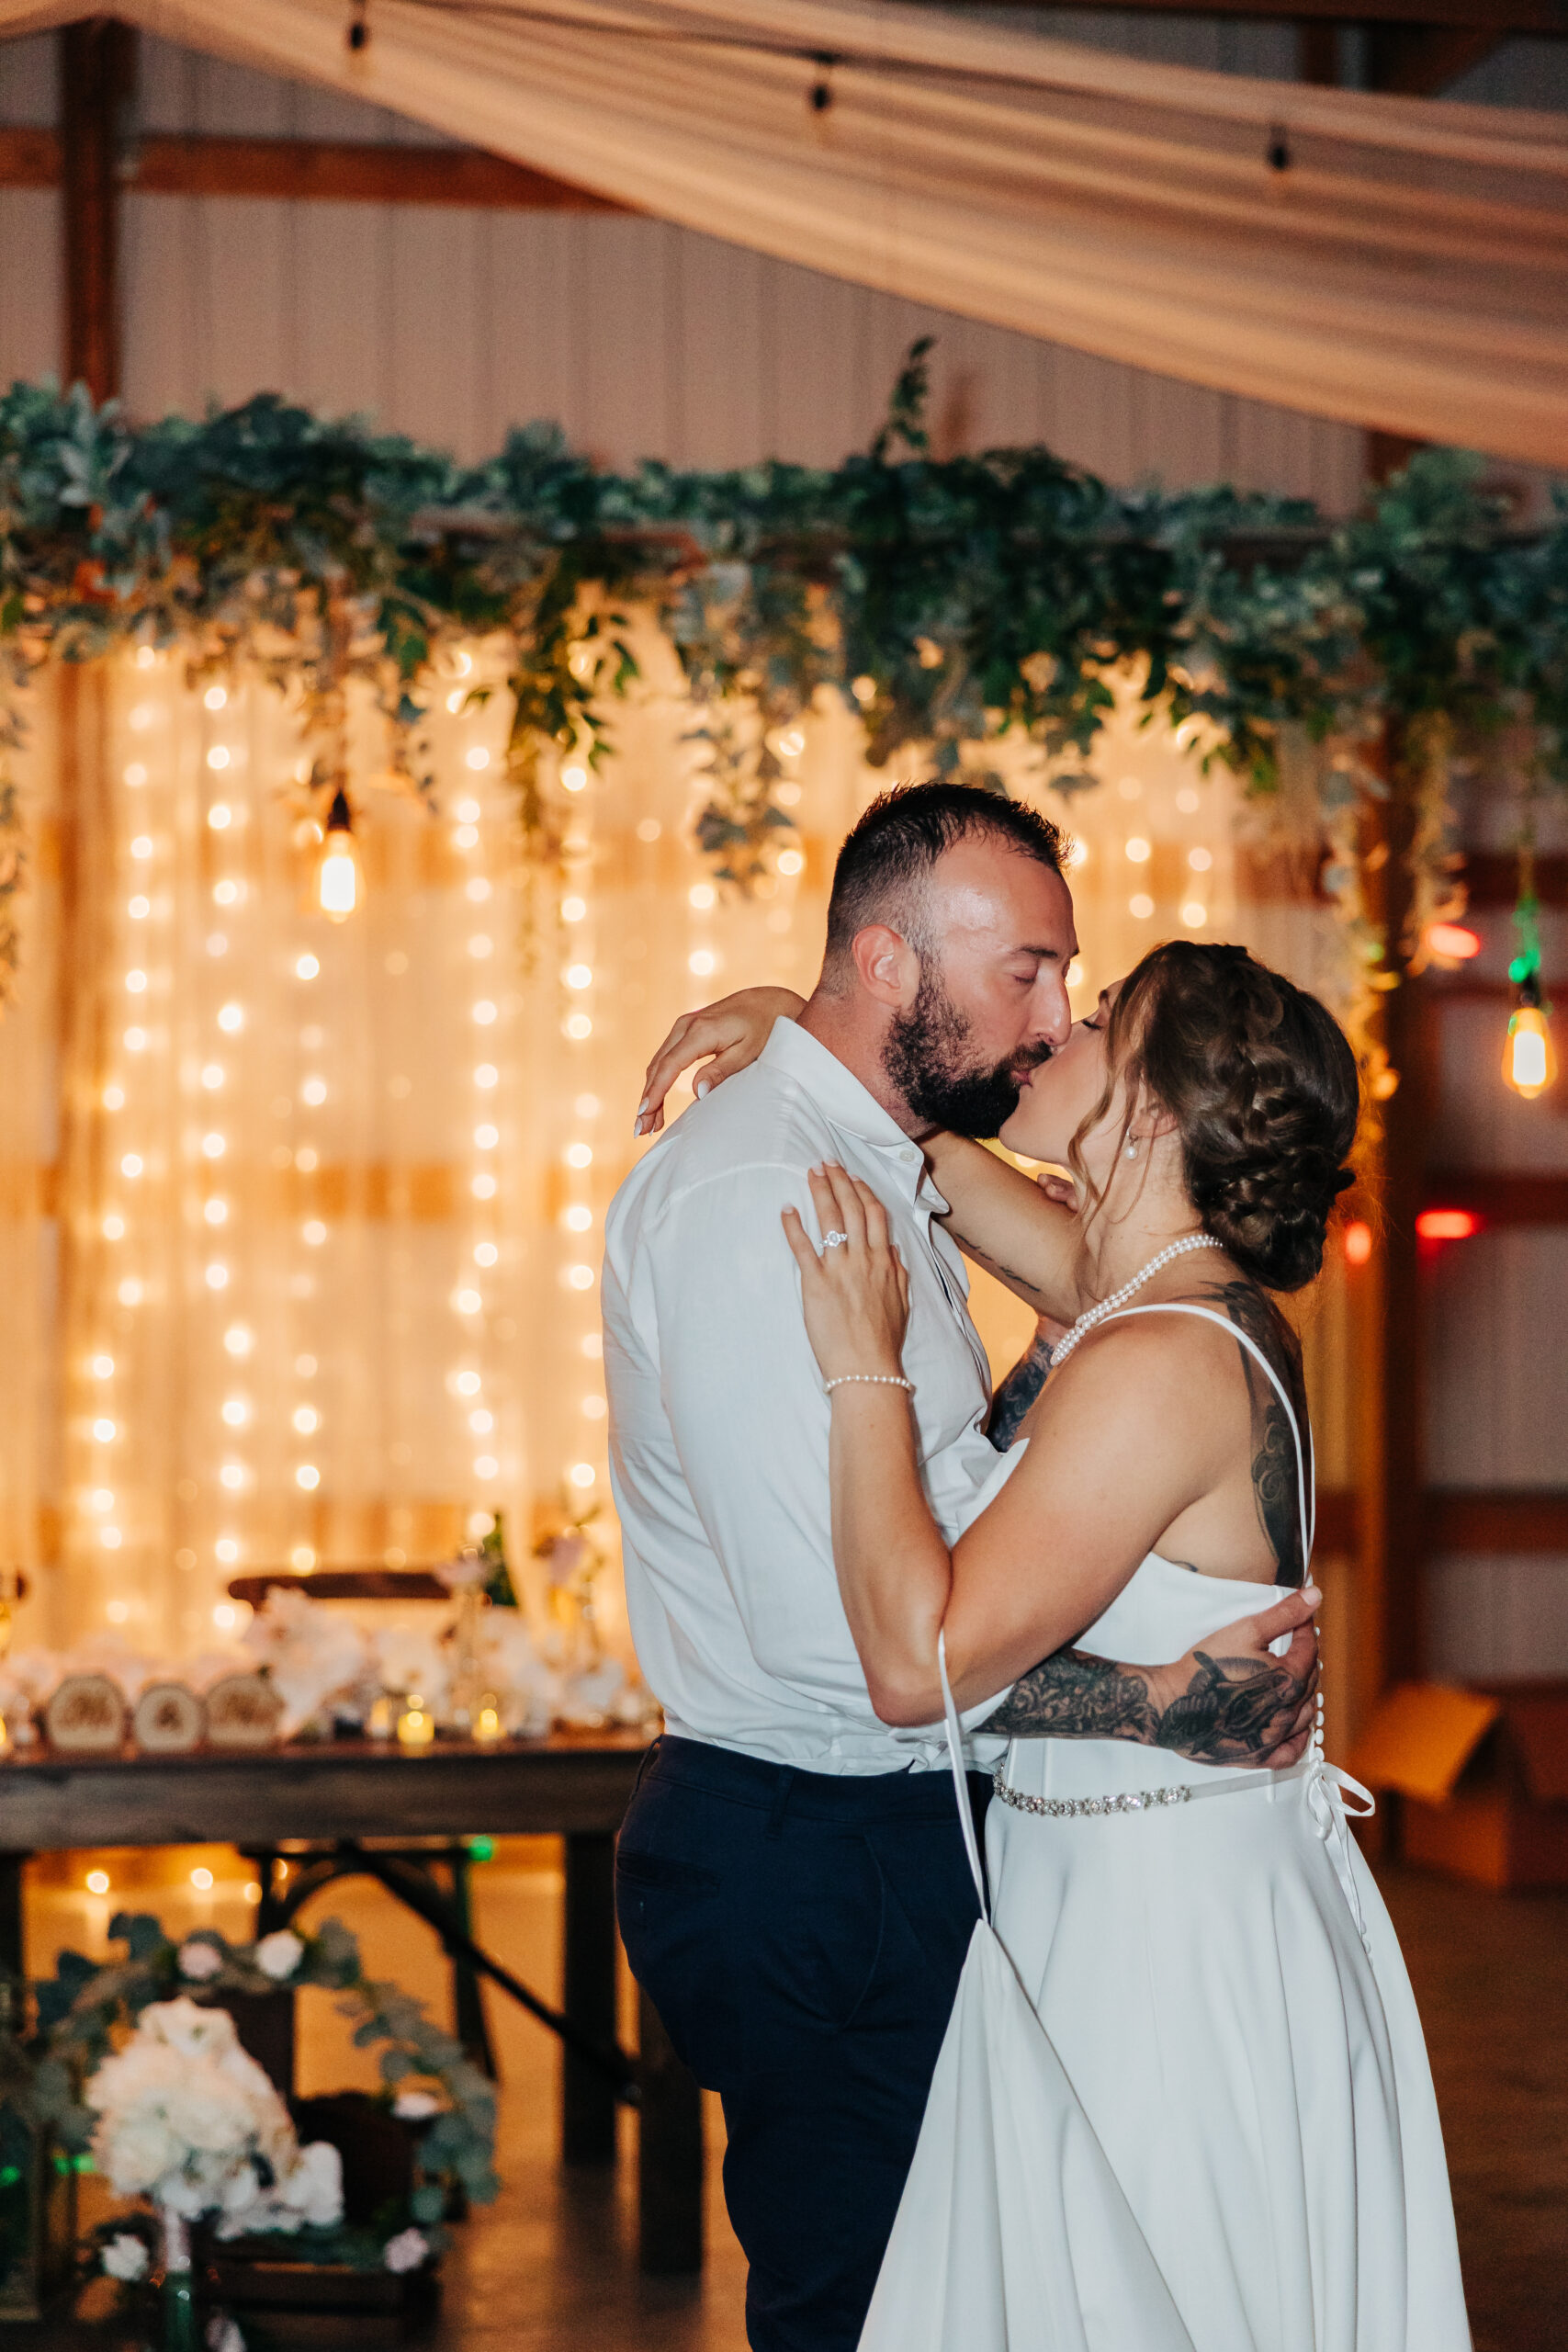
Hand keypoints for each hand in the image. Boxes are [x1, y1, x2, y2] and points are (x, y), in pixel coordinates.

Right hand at [635, 987, 805, 1136]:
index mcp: (701, 1032)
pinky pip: (665, 1058)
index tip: (645, 1113)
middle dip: (648, 1099)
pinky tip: (656, 1100)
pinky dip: (658, 1080)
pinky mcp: (685, 1030)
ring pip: (658, 1063)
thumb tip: (698, 1092)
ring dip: (650, 1092)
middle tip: (641, 1129)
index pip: (670, 1066)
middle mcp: (686, 1026)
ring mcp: (683, 1026)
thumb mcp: (747, 1052)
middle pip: (658, 1066)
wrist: (767, 1002)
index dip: (656, 1091)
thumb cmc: (762, 1029)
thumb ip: (720, 1071)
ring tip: (648, 1122)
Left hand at [781, 1162, 910, 1386]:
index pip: (875, 1215)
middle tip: (827, 1162)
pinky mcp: (816, 1284)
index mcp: (885, 1262)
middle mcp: (864, 1259)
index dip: (863, 1192)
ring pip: (830, 1220)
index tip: (853, 1177)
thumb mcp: (902, 1304)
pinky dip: (793, 1226)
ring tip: (811, 1173)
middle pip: (852, 1209)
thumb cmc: (884, 1341)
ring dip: (820, 1192)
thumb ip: (898, 1275)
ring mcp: (840, 1269)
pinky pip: (803, 1248)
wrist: (868, 1369)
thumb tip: (892, 1252)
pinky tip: (786, 1209)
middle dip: (839, 1181)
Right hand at [1148, 1586, 1321, 1769]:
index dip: (1306, 1631)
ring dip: (1304, 1695)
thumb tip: (1314, 1596)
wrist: (1173, 1705)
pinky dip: (1299, 1739)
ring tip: (1295, 1680)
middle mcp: (1288, 1712)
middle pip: (1310, 1682)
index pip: (1309, 1651)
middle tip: (1297, 1645)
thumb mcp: (1246, 1630)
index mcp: (1289, 1680)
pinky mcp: (1258, 1755)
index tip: (1300, 1621)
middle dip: (1306, 1659)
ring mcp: (1274, 1737)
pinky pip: (1291, 1752)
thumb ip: (1284, 1614)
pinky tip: (1294, 1728)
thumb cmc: (1206, 1670)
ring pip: (1305, 1715)